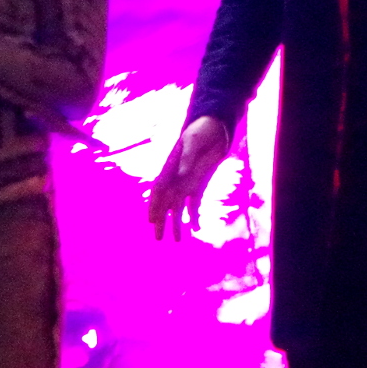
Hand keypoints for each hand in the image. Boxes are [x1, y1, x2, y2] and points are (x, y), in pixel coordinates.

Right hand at [148, 116, 229, 239]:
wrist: (215, 127)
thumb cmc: (200, 130)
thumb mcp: (193, 141)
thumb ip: (187, 157)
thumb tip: (181, 174)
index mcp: (170, 167)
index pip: (159, 189)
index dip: (154, 205)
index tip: (151, 220)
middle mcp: (176, 178)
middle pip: (165, 202)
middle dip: (161, 220)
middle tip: (158, 239)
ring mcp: (187, 181)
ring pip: (178, 206)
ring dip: (176, 222)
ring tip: (176, 240)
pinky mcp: (199, 183)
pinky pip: (194, 202)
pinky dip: (194, 214)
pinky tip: (196, 227)